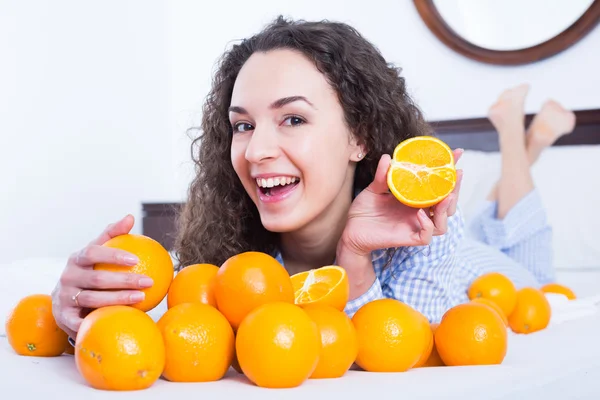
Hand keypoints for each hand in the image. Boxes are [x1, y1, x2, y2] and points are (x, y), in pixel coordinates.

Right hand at [51, 215, 153, 338]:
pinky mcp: (64, 318)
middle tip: (148, 282)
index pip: (92, 253)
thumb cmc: (88, 271)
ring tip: (142, 298)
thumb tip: (130, 217)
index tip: (136, 260)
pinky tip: (124, 318)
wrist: (64, 301)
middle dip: (125, 281)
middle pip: (97, 279)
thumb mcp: (96, 253)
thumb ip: (112, 236)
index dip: (113, 255)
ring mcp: (64, 298)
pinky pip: (86, 321)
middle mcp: (67, 277)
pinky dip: (102, 319)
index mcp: (75, 259)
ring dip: (120, 300)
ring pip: (94, 300)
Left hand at [340, 149, 462, 255]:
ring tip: (446, 195)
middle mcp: (419, 213)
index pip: (438, 186)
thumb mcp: (374, 189)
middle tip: (456, 172)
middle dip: (455, 189)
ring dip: (446, 209)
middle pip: (447, 205)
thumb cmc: (364, 211)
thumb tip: (388, 157)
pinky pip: (426, 236)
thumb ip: (383, 175)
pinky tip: (421, 213)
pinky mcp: (408, 239)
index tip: (456, 154)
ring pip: (442, 223)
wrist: (351, 230)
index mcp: (415, 199)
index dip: (449, 171)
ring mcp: (415, 226)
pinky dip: (427, 225)